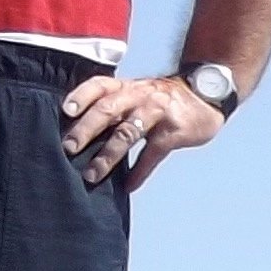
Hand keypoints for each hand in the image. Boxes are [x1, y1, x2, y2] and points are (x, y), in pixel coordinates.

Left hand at [59, 71, 220, 189]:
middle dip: (86, 129)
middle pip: (108, 109)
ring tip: (91, 175)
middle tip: (68, 147)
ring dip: (107, 156)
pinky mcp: (174, 131)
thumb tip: (74, 130)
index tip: (65, 111)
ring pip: (127, 132)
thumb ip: (110, 105)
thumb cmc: (158, 98)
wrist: (205, 94)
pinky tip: (128, 186)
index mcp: (125, 86)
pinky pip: (152, 153)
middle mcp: (138, 95)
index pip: (99, 85)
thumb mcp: (134, 92)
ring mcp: (157, 112)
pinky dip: (139, 171)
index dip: (81, 96)